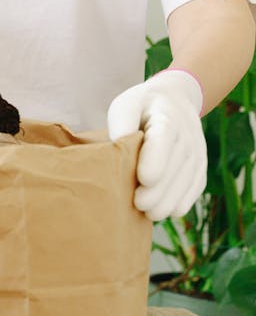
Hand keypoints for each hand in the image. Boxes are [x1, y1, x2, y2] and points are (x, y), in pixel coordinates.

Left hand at [107, 69, 205, 220]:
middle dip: (160, 189)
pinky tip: (168, 212)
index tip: (145, 179)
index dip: (156, 160)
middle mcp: (187, 135)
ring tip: (150, 214)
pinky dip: (183, 200)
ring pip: (188, 179)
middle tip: (139, 205)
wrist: (172, 101)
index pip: (164, 138)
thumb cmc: (140, 108)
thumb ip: (121, 124)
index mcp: (166, 117)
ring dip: (171, 199)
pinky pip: (196, 185)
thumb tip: (115, 148)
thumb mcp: (125, 106)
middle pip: (177, 165)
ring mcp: (197, 151)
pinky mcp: (199, 165)